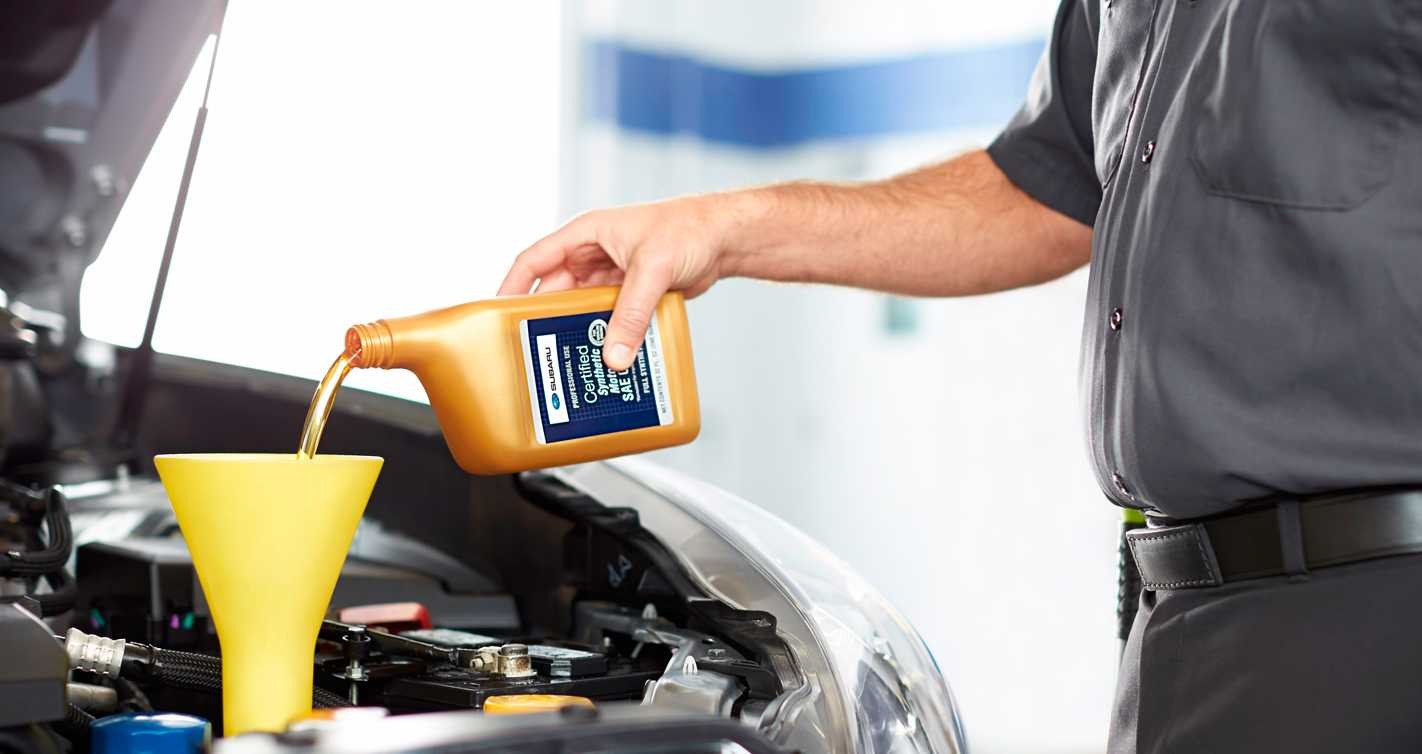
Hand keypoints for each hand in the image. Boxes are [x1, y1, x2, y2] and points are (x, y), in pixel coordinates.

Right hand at [498, 194, 739, 370]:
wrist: (724, 237)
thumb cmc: (688, 230)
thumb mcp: (653, 268)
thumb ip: (632, 312)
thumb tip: (615, 356)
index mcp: (586, 235)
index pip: (535, 261)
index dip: (512, 287)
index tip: (496, 316)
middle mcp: (593, 255)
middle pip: (557, 292)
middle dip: (547, 319)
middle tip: (536, 351)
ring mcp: (611, 275)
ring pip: (583, 308)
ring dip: (579, 331)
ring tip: (569, 361)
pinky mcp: (631, 293)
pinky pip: (610, 318)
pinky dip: (607, 335)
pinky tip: (604, 357)